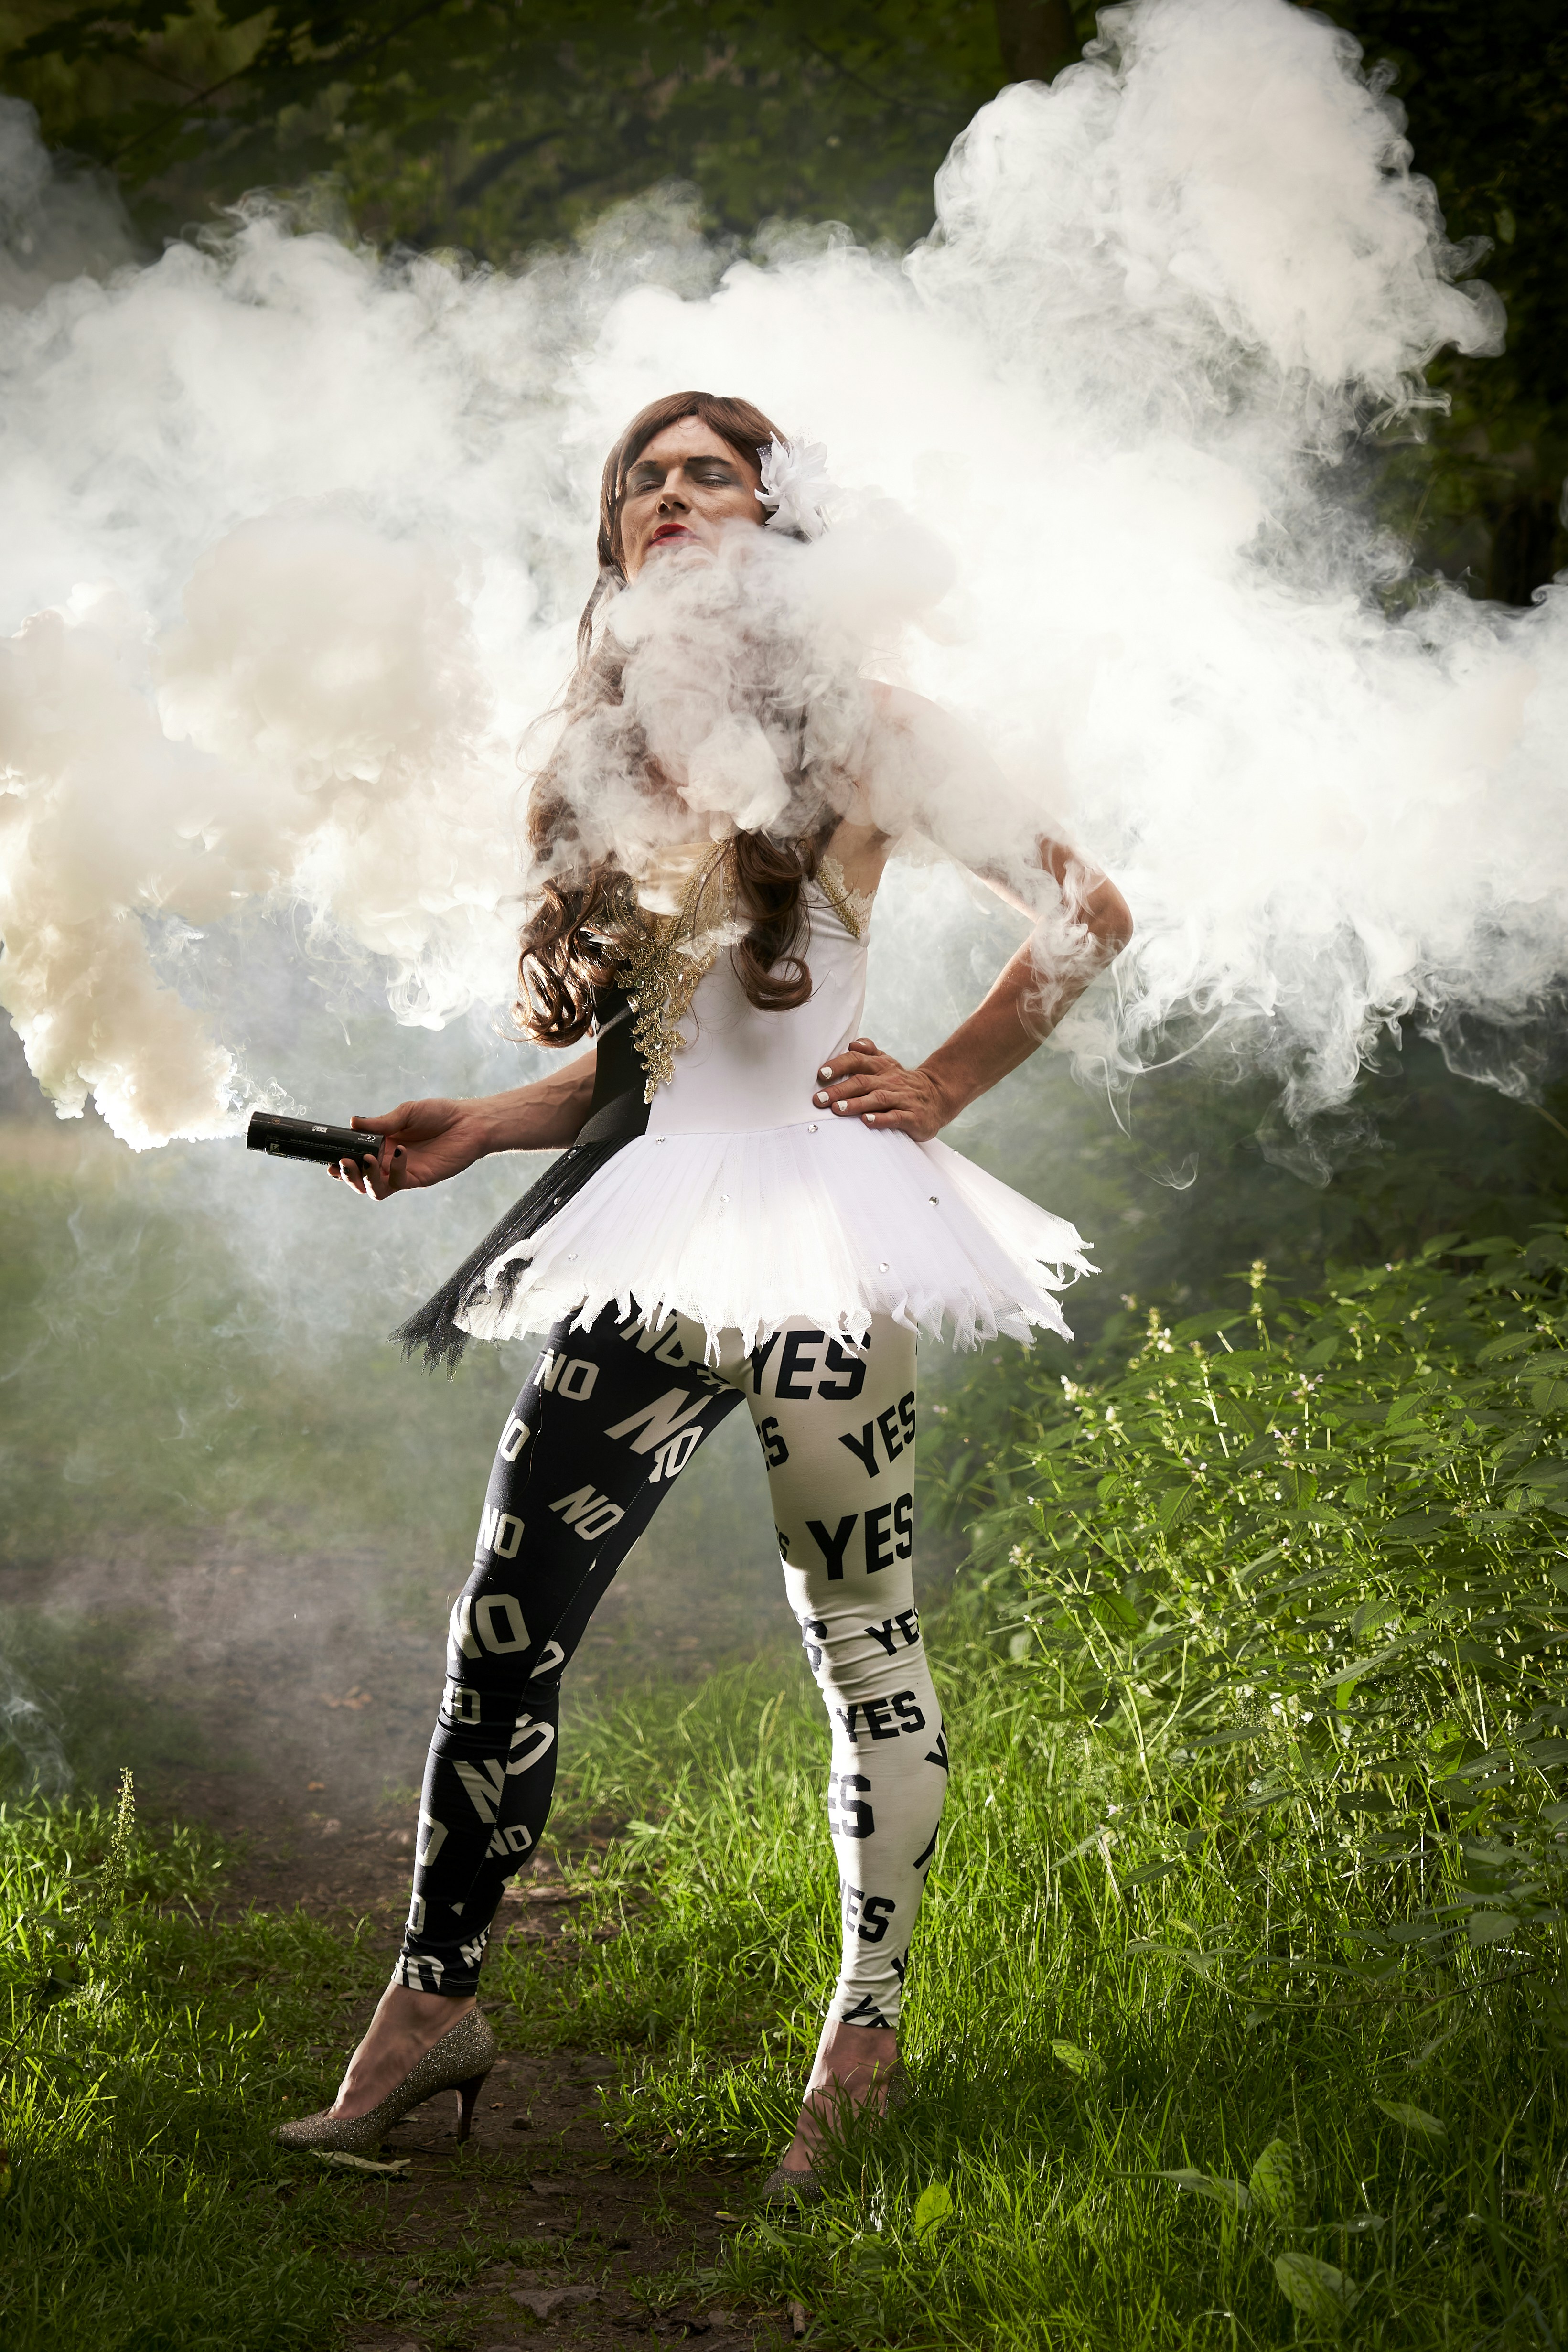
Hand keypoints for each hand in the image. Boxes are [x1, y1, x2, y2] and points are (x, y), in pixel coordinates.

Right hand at [331, 1098, 492, 1198]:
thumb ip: (381, 1123)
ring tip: (365, 1161)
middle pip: (360, 1179)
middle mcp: (388, 1162)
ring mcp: (402, 1172)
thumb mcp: (407, 1113)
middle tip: (342, 1163)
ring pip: (375, 1188)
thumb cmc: (440, 1114)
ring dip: (365, 1178)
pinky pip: (397, 1181)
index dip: (342, 1164)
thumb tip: (352, 1123)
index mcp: (382, 1145)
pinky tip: (399, 1152)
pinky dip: (393, 1169)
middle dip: (348, 1175)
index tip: (330, 1159)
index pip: (356, 1159)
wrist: (470, 1123)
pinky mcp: (418, 1178)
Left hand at [811, 1038, 953, 1142]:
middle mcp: (890, 1080)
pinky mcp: (912, 1117)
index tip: (821, 1074)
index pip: (858, 1060)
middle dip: (840, 1090)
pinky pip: (896, 1117)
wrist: (938, 1097)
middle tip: (819, 1099)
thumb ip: (869, 1052)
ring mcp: (902, 1098)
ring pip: (877, 1099)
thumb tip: (852, 1043)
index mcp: (882, 1067)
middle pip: (863, 1082)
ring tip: (837, 1109)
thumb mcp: (888, 1063)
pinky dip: (881, 1119)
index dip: (839, 1065)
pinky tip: (866, 1121)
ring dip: (856, 1104)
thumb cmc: (902, 1083)